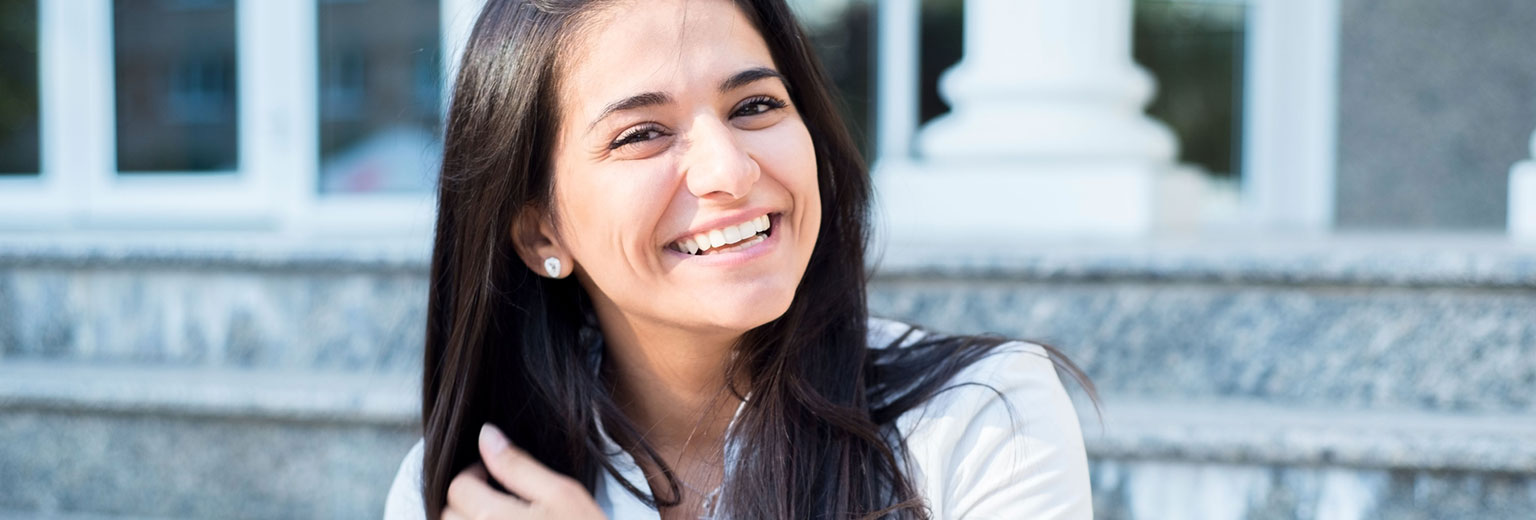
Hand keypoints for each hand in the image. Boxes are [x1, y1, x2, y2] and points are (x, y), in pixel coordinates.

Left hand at [443, 423, 607, 519]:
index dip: (476, 472)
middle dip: (467, 502)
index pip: (458, 487)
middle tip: (499, 499)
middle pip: (448, 516)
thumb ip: (517, 465)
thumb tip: (486, 434)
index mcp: (494, 518)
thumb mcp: (561, 494)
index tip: (494, 474)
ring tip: (500, 519)